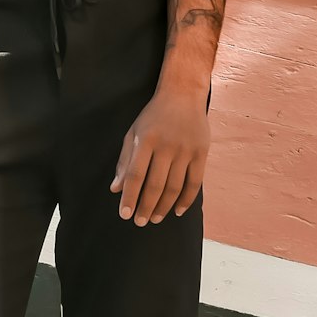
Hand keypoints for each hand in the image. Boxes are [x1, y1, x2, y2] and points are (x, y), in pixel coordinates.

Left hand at [110, 85, 211, 224]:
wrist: (184, 94)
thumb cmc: (153, 116)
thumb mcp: (133, 133)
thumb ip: (124, 161)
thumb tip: (115, 189)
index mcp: (145, 140)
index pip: (135, 175)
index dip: (129, 197)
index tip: (125, 215)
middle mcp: (166, 145)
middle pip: (155, 185)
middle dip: (146, 207)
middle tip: (140, 222)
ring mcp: (185, 149)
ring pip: (174, 187)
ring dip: (164, 206)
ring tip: (155, 218)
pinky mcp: (201, 152)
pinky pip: (194, 182)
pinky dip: (186, 200)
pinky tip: (177, 210)